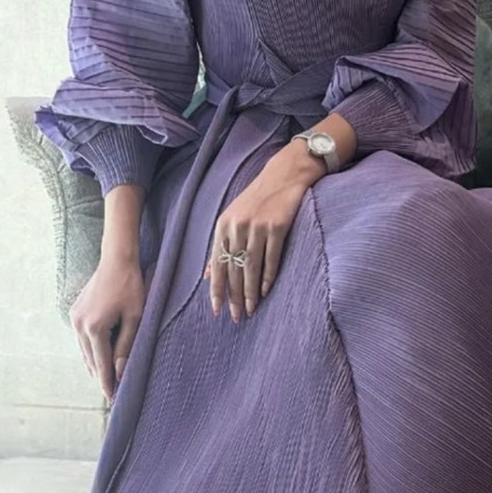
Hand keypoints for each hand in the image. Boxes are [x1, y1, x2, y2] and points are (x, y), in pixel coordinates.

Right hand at [70, 256, 145, 400]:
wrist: (116, 260)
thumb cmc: (132, 287)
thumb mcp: (135, 318)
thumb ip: (126, 346)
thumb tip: (120, 371)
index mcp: (95, 328)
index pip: (101, 364)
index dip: (107, 382)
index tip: (112, 398)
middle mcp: (79, 324)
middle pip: (90, 359)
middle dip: (100, 375)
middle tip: (112, 391)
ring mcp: (74, 317)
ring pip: (84, 350)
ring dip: (95, 362)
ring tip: (107, 377)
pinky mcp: (75, 311)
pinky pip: (83, 338)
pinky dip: (92, 348)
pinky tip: (100, 355)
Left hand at [205, 145, 321, 321]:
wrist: (284, 175)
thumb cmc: (257, 199)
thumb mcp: (232, 218)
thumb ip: (221, 245)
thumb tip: (208, 274)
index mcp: (223, 225)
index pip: (217, 264)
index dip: (217, 289)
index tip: (217, 310)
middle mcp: (237, 226)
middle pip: (234, 269)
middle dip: (234, 297)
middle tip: (237, 317)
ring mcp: (257, 227)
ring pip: (251, 268)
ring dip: (251, 292)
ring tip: (251, 309)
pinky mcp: (278, 227)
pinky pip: (272, 258)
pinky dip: (268, 277)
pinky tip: (266, 291)